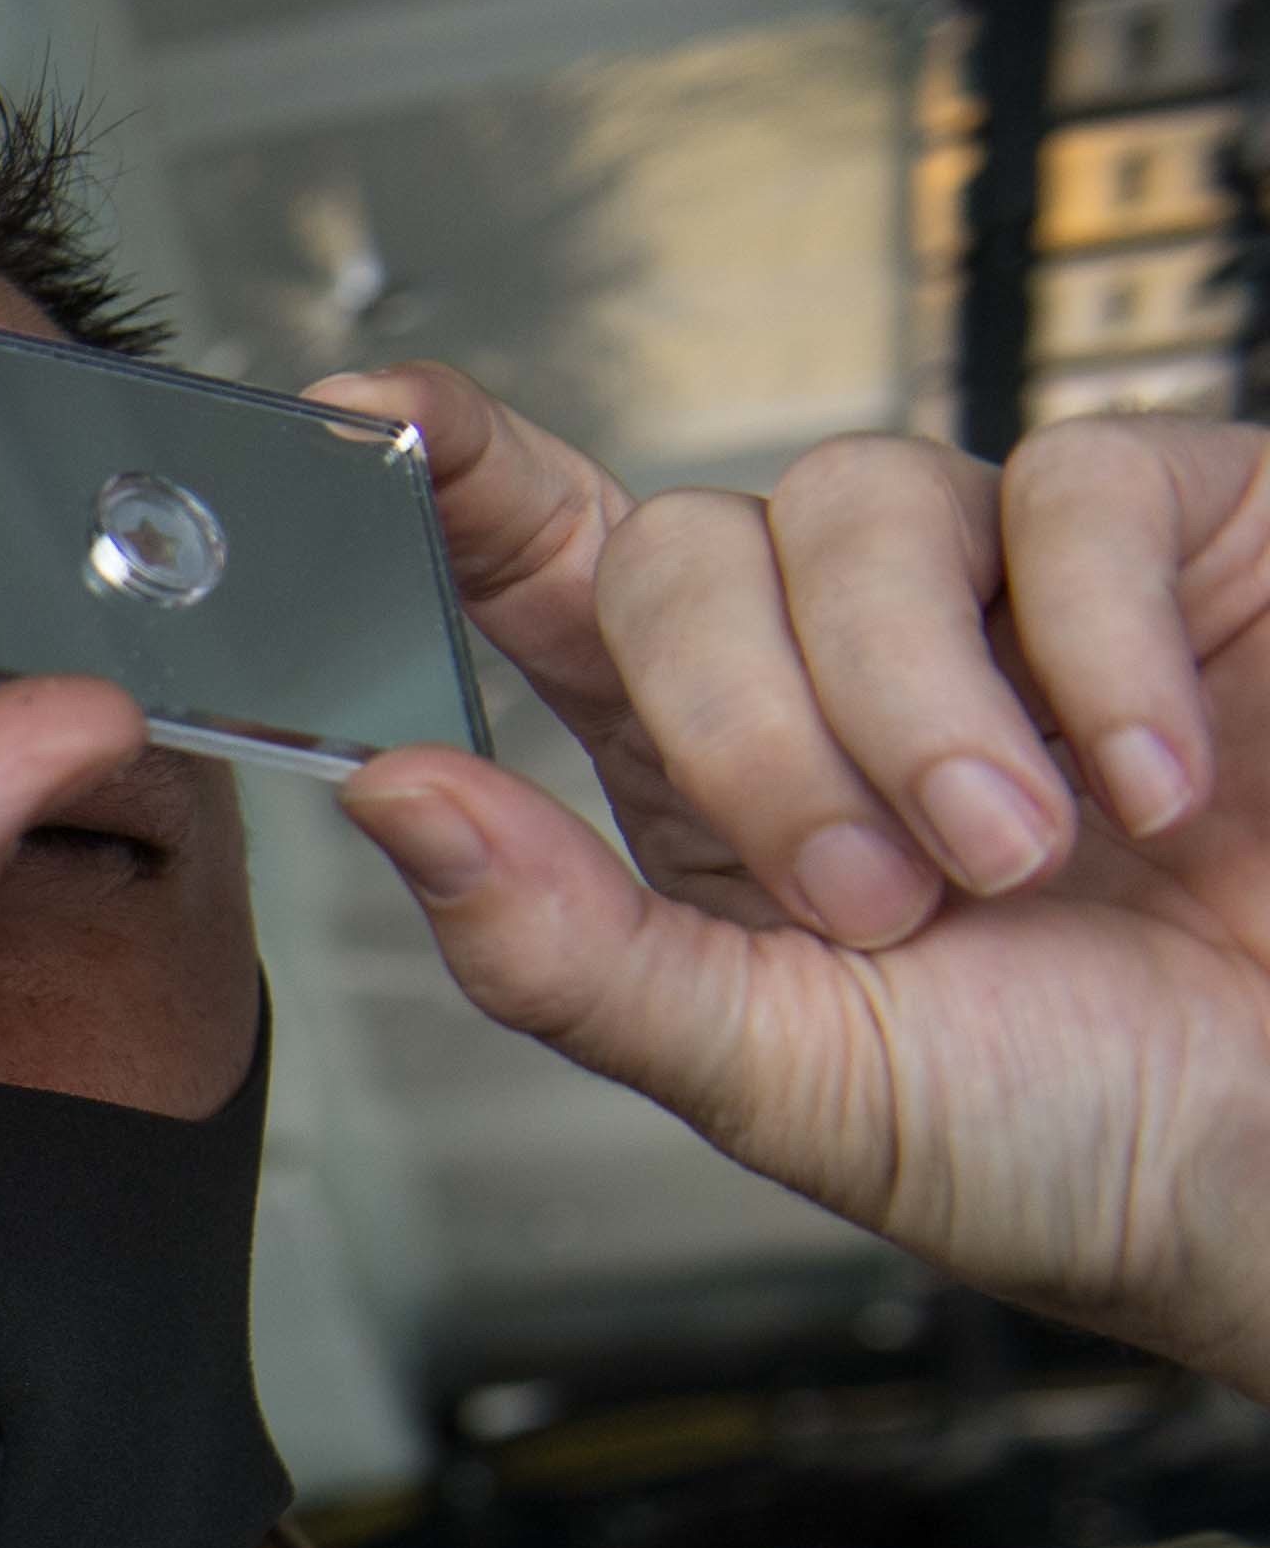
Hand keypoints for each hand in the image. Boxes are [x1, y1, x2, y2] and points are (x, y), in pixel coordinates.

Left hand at [325, 372, 1269, 1392]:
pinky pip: (1075, 486)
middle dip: (747, 728)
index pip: (545, 572)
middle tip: (875, 897)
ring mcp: (1010, 583)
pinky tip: (1152, 780)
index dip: (457, 477)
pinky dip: (1097, 644)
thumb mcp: (775, 1072)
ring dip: (912, 707)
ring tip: (1016, 860)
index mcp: (710, 773)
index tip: (360, 415)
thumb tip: (386, 794)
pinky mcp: (1189, 531)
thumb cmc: (1062, 1132)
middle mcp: (840, 656)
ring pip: (859, 503)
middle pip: (680, 546)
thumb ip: (563, 949)